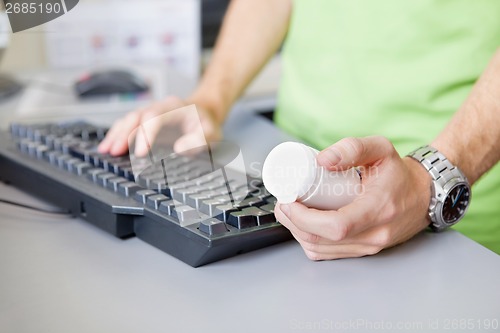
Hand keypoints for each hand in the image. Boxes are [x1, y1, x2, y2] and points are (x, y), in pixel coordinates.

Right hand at [98, 96, 222, 155]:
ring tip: (106, 150)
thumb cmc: (206, 124)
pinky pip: (127, 125)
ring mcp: (150, 113)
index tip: (141, 153)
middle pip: (137, 116)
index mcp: (174, 107)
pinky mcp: (145, 122)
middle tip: (115, 151)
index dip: (145, 134)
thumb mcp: (210, 133)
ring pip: (128, 120)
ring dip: (116, 135)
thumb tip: (180, 148)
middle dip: (125, 134)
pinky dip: (116, 135)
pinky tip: (107, 145)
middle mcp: (159, 107)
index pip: (155, 116)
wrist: (204, 113)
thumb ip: (198, 140)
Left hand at [274, 136, 431, 259]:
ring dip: (297, 232)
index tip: (289, 200)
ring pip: (321, 250)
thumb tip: (322, 160)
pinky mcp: (363, 251)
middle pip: (321, 240)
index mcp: (379, 210)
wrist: (423, 195)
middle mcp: (375, 235)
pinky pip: (328, 254)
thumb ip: (352, 148)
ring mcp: (369, 247)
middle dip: (293, 222)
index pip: (335, 226)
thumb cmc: (399, 173)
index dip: (304, 217)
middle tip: (283, 202)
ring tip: (290, 210)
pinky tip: (303, 224)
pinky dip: (309, 240)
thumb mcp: (380, 148)